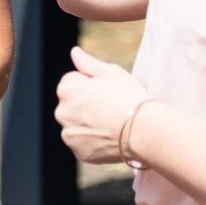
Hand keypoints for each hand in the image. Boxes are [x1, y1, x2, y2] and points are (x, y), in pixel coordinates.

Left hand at [54, 46, 148, 163]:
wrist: (145, 131)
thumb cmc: (129, 97)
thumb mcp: (111, 72)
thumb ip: (87, 62)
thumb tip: (74, 52)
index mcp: (66, 88)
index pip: (73, 81)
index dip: (92, 85)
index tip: (108, 92)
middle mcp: (61, 111)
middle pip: (72, 105)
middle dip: (86, 105)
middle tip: (111, 109)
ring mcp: (69, 134)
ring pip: (77, 125)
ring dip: (88, 124)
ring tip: (112, 125)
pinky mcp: (79, 152)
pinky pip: (84, 144)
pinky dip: (93, 142)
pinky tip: (110, 139)